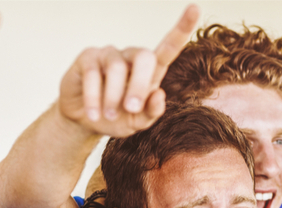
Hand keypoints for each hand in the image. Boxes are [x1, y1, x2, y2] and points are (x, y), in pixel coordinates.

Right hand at [58, 4, 198, 137]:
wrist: (86, 122)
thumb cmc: (118, 119)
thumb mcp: (138, 122)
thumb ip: (151, 112)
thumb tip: (159, 94)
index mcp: (150, 71)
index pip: (168, 47)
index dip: (182, 28)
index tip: (195, 8)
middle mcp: (131, 57)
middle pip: (144, 56)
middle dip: (139, 85)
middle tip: (131, 109)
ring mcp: (110, 54)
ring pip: (117, 68)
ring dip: (113, 97)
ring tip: (109, 115)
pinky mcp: (88, 57)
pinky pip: (93, 74)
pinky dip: (94, 98)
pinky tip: (93, 115)